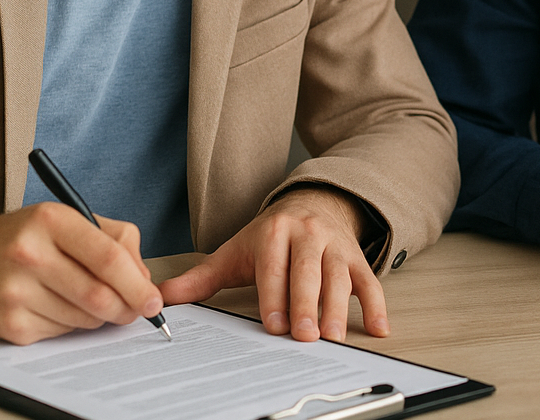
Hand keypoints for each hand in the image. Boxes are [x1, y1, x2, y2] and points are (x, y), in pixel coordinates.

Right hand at [0, 202, 161, 344]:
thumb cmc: (24, 237)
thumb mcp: (68, 219)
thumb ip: (115, 240)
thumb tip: (143, 280)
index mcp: (50, 220)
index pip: (108, 258)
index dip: (138, 284)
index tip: (154, 299)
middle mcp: (28, 254)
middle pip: (99, 295)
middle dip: (127, 308)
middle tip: (135, 310)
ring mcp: (15, 292)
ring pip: (84, 319)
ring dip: (98, 316)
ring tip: (86, 299)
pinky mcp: (8, 324)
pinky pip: (61, 333)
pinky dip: (70, 325)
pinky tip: (56, 306)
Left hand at [158, 187, 386, 342]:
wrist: (312, 204)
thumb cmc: (269, 237)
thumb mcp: (234, 251)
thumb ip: (199, 278)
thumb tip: (159, 298)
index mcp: (273, 232)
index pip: (273, 267)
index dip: (274, 296)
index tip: (274, 324)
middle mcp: (308, 234)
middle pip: (308, 271)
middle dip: (307, 304)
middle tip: (305, 335)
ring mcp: (335, 245)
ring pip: (340, 277)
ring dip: (339, 308)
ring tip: (334, 336)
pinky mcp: (357, 257)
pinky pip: (370, 281)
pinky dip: (377, 306)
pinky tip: (379, 329)